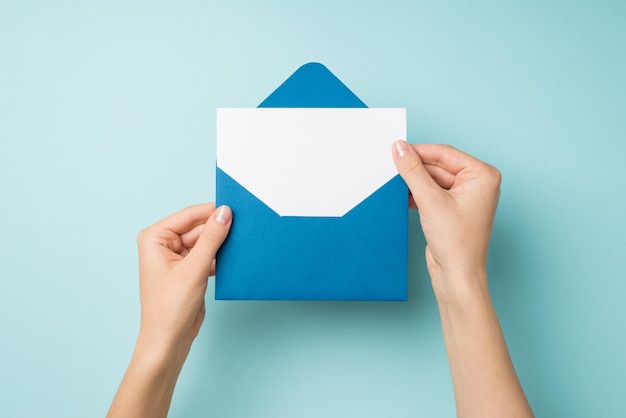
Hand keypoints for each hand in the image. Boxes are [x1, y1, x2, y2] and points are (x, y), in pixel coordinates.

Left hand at [107, 203, 231, 417]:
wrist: (169, 340)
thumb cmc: (169, 309)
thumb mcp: (194, 268)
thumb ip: (211, 238)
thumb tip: (225, 213)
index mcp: (155, 237)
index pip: (189, 215)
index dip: (212, 212)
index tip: (236, 208)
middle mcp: (163, 244)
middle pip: (199, 227)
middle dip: (219, 229)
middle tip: (243, 227)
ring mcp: (177, 257)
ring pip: (206, 241)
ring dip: (221, 244)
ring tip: (240, 244)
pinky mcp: (189, 269)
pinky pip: (208, 254)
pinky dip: (220, 256)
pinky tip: (233, 259)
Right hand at [392, 141, 500, 300]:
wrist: (457, 276)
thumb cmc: (457, 243)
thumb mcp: (430, 200)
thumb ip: (413, 171)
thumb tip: (400, 148)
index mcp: (482, 175)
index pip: (445, 154)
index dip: (418, 151)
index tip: (396, 149)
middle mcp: (477, 183)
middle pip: (438, 166)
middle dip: (415, 168)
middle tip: (390, 166)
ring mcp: (465, 197)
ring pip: (432, 179)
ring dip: (414, 182)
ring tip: (394, 183)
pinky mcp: (452, 209)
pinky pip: (432, 192)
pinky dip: (417, 193)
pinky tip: (401, 196)